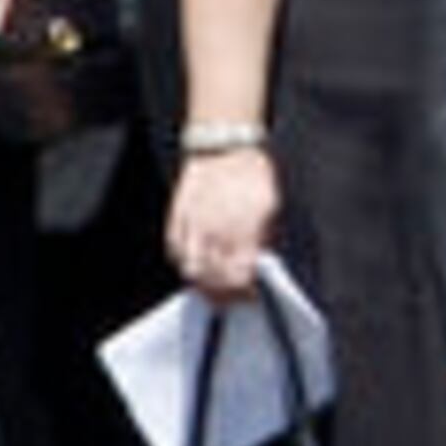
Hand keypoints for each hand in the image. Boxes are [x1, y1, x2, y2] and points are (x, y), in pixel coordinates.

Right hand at [166, 146, 278, 300]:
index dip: (243, 293)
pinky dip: (185, 263)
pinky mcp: (176, 218)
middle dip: (223, 295)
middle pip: (213, 280)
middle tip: (230, 298)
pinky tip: (196, 265)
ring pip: (191, 270)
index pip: (238, 277)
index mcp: (242, 229)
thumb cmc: (252, 175)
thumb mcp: (271, 206)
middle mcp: (215, 231)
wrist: (223, 147)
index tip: (249, 296)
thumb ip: (262, 240)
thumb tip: (256, 268)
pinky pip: (175, 252)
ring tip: (213, 286)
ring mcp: (193, 225)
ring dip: (202, 284)